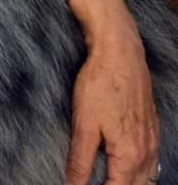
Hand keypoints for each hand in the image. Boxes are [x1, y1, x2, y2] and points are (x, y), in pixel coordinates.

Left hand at [65, 24, 159, 183]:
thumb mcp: (84, 124)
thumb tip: (74, 184)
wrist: (119, 54)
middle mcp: (146, 152)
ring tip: (110, 181)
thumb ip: (81, 159)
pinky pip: (151, 162)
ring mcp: (152, 140)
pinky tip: (127, 169)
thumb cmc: (100, 84)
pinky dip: (140, 173)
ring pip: (146, 178)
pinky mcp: (151, 129)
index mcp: (129, 155)